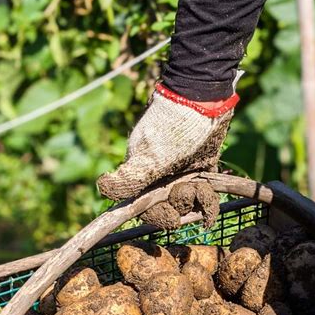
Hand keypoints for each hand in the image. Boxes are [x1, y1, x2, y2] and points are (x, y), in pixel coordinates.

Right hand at [97, 80, 240, 203]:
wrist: (203, 98)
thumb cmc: (173, 128)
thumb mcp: (149, 156)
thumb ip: (128, 179)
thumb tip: (102, 187)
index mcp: (143, 176)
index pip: (147, 210)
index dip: (159, 216)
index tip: (172, 213)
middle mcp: (161, 177)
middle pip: (171, 208)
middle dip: (182, 205)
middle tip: (189, 189)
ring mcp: (182, 172)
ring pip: (190, 201)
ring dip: (200, 200)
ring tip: (203, 186)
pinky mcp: (202, 165)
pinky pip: (205, 191)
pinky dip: (210, 198)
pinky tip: (212, 192)